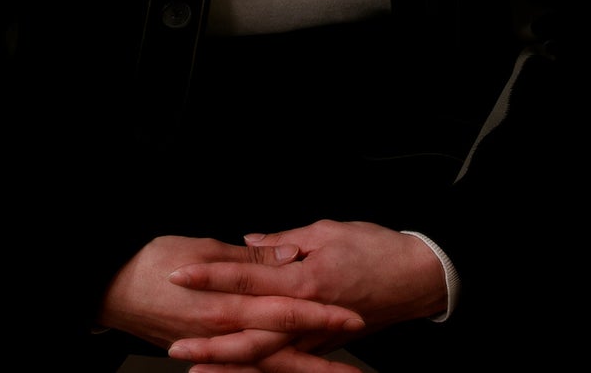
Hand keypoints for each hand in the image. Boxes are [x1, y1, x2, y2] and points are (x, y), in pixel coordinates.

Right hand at [97, 233, 364, 355]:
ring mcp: (213, 347)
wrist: (109, 290)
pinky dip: (267, 370)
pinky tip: (288, 369)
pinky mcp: (203, 351)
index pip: (285, 310)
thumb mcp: (201, 247)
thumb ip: (247, 259)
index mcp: (227, 303)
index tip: (352, 313)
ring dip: (303, 368)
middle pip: (283, 345)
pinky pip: (243, 366)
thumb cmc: (150, 262)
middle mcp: (223, 331)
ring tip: (335, 371)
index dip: (320, 313)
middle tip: (356, 352)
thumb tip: (285, 257)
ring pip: (267, 363)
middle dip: (322, 349)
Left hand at [166, 219, 447, 368]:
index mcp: (304, 278)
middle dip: (210, 338)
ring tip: (196, 365)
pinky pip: (288, 362)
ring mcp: (317, 336)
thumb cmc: (375, 247)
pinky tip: (239, 369)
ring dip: (230, 362)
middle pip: (250, 332)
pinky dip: (261, 368)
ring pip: (266, 356)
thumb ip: (285, 241)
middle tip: (174, 343)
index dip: (211, 277)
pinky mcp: (326, 346)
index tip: (179, 275)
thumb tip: (248, 243)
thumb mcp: (327, 231)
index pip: (247, 279)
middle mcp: (306, 314)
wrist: (417, 278)